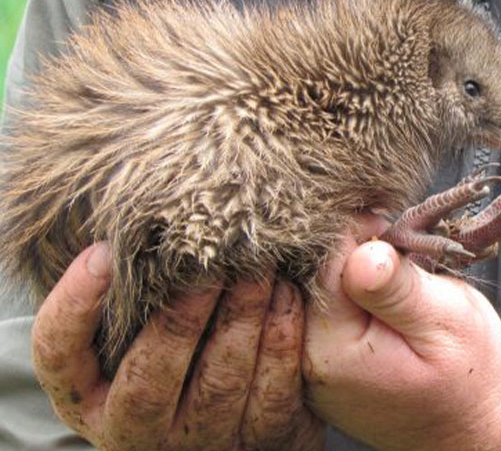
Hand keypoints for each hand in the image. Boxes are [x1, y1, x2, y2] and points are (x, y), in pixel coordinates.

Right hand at [31, 243, 323, 449]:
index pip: (60, 356)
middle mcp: (139, 431)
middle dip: (179, 316)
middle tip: (206, 260)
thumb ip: (130, 296)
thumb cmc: (174, 358)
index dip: (75, 304)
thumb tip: (130, 224)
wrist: (234, 424)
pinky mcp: (262, 439)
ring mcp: (202, 442)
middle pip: (150, 379)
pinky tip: (287, 295)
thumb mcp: (130, 339)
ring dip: (241, 318)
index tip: (103, 251)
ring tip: (258, 267)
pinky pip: (274, 394)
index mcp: (91, 399)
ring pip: (220, 384)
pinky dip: (282, 340)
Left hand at [307, 216, 500, 450]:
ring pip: (317, 288)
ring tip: (394, 276)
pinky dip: (351, 292)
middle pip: (311, 272)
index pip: (322, 261)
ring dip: (352, 269)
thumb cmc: (469, 376)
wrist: (471, 430)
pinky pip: (324, 310)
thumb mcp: (446, 322)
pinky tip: (381, 294)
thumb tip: (361, 250)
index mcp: (332, 349)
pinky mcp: (320, 363)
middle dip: (353, 249)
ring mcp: (308, 364)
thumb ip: (399, 289)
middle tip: (398, 251)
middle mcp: (306, 359)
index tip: (392, 229)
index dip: (358, 232)